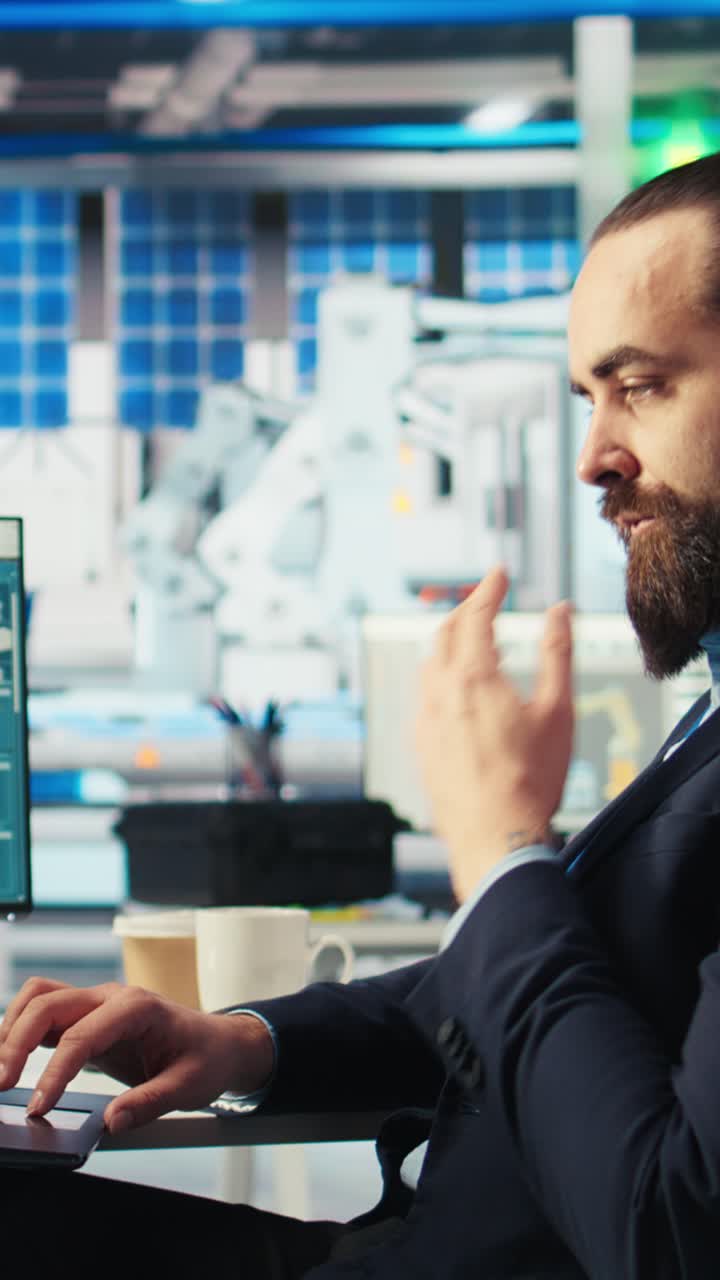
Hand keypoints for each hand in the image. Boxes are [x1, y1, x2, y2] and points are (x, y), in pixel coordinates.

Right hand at [0, 978, 274, 1133]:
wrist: (220, 1043)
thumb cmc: (207, 1058)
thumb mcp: (190, 1085)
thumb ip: (150, 1102)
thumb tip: (112, 1122)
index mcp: (137, 1008)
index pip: (81, 1036)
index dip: (53, 1072)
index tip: (38, 1106)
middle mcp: (111, 997)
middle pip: (47, 1004)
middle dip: (15, 1043)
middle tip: (1, 1085)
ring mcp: (97, 1002)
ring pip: (39, 998)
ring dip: (12, 1029)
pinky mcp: (88, 1017)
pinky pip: (45, 1011)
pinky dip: (20, 1029)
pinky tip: (10, 1060)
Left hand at [415, 566, 573, 901]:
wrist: (495, 838)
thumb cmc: (530, 781)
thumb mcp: (558, 710)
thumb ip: (557, 653)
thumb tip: (559, 612)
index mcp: (473, 678)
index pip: (475, 617)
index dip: (488, 590)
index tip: (498, 574)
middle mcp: (440, 693)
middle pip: (445, 635)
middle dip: (466, 611)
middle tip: (485, 601)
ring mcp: (425, 721)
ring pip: (430, 666)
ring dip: (451, 645)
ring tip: (475, 645)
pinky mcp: (421, 747)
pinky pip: (425, 698)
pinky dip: (442, 680)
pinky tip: (459, 695)